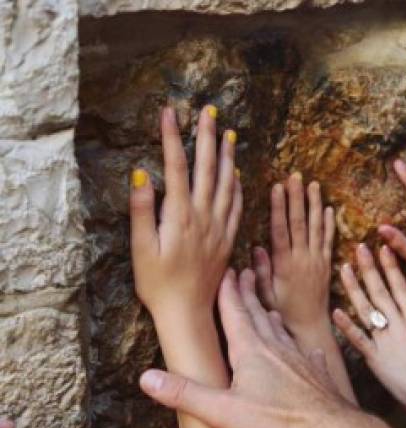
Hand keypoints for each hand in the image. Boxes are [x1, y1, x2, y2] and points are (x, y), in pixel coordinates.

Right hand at [130, 106, 241, 319]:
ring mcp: (220, 228)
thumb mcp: (142, 249)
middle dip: (207, 137)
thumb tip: (142, 174)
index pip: (176, 166)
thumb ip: (142, 211)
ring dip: (227, 157)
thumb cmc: (158, 284)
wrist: (188, 312)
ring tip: (230, 134)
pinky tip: (237, 175)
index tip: (170, 112)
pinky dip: (237, 187)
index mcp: (180, 216)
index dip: (172, 137)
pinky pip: (237, 207)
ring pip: (226, 184)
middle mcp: (204, 217)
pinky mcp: (227, 240)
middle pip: (206, 169)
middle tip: (209, 111)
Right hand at [139, 269, 346, 427]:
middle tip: (247, 272)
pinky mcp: (317, 376)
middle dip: (249, 294)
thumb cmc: (274, 422)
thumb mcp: (221, 412)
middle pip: (258, 315)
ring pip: (282, 332)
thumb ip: (185, 394)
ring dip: (272, 317)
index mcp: (250, 351)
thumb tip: (146, 378)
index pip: (234, 313)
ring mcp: (299, 360)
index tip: (226, 271)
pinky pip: (310, 357)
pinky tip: (312, 351)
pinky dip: (306, 350)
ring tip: (268, 309)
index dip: (228, 292)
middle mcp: (275, 348)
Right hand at [252, 174, 335, 336]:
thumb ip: (261, 272)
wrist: (309, 327)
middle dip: (297, 198)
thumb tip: (256, 247)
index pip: (281, 230)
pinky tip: (328, 209)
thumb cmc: (282, 313)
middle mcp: (303, 259)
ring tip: (313, 185)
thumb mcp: (266, 295)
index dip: (279, 207)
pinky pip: (328, 241)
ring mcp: (317, 261)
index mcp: (285, 264)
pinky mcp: (326, 265)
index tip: (277, 187)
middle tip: (295, 176)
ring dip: (314, 205)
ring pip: (316, 227)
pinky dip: (329, 225)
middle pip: (300, 222)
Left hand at [333, 243, 405, 412]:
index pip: (401, 287)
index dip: (391, 267)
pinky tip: (336, 311)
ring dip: (355, 288)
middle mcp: (400, 326)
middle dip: (370, 269)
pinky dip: (347, 325)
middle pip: (381, 292)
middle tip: (360, 248)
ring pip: (367, 309)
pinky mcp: (376, 359)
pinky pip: (359, 339)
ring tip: (345, 270)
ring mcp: (387, 341)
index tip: (384, 249)